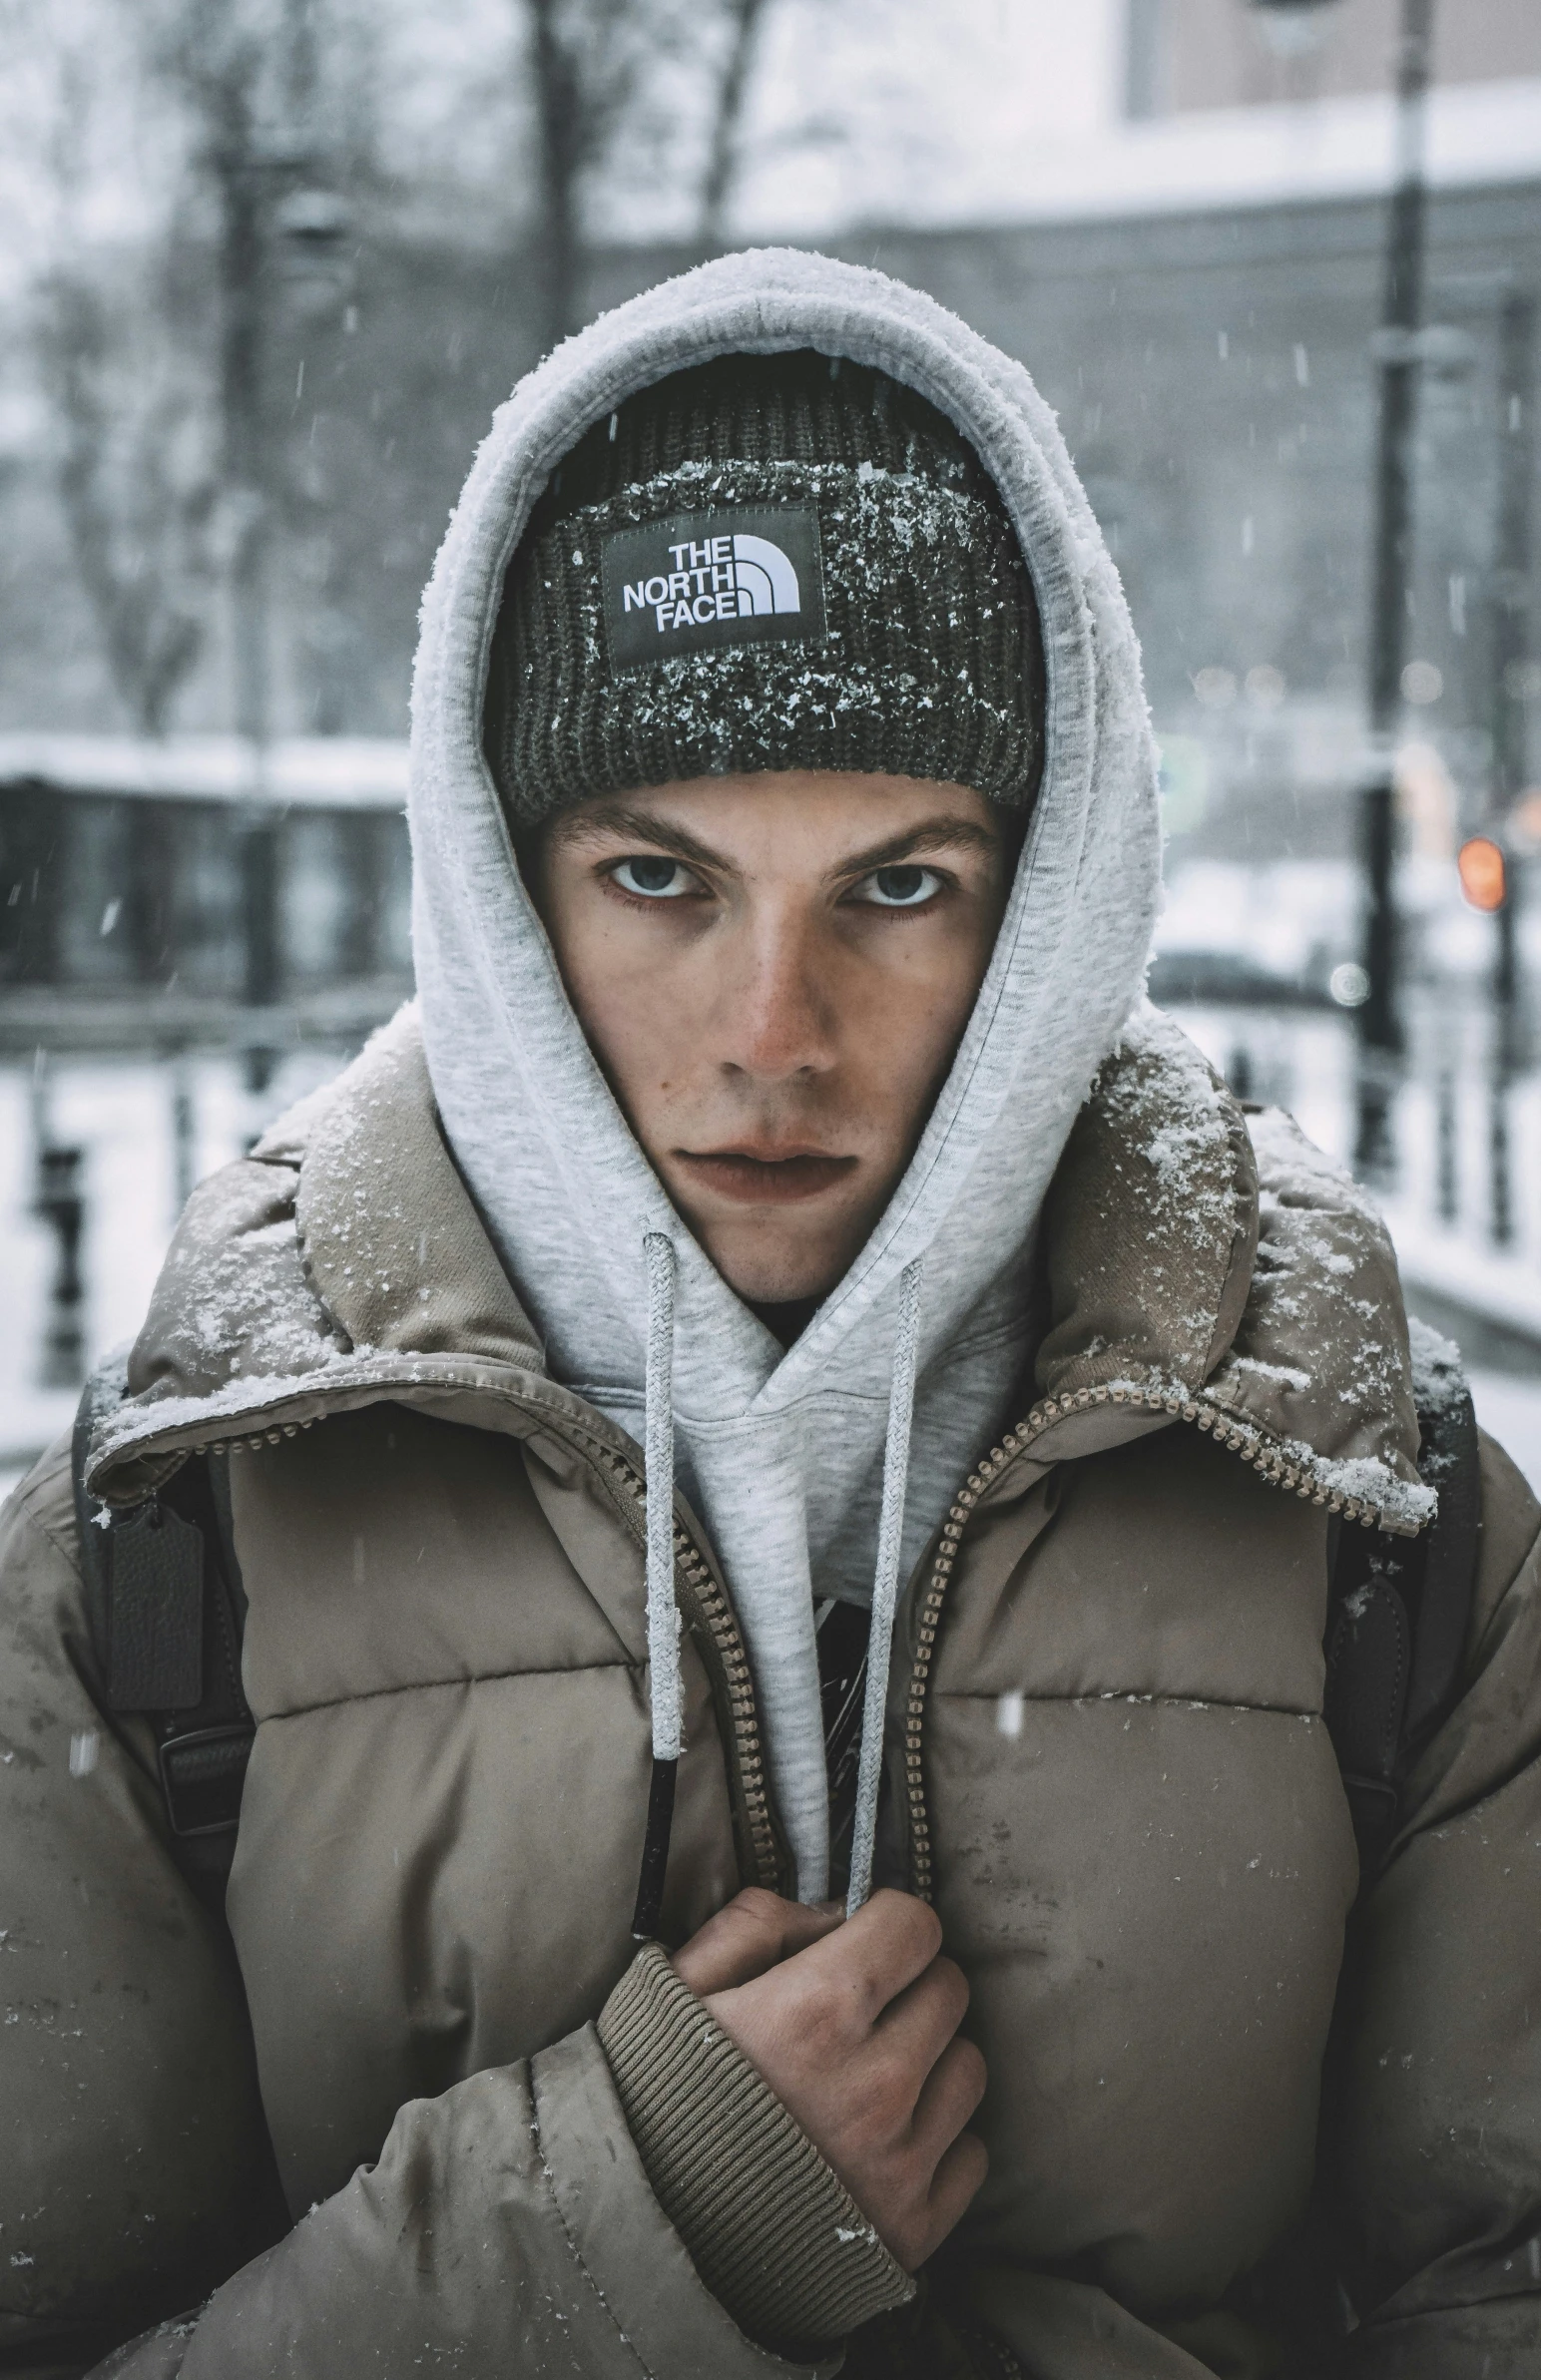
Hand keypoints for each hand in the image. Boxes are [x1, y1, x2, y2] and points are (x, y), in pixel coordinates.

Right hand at [673, 1886, 986, 2269]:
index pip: (916, 1925)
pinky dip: (937, 2142)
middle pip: (950, 1991)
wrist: (640, 2230)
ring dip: (930, 2061)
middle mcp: (873, 2083)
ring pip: (968, 2068)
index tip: (864, 1943)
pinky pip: (970, 2154)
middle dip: (910, 1986)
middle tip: (863, 2013)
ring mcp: (898, 2161)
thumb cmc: (655, 2094)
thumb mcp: (681, 1983)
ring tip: (871, 2076)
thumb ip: (758, 1921)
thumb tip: (836, 1913)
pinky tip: (881, 2142)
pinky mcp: (913, 2226)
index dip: (887, 1925)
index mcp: (818, 2009)